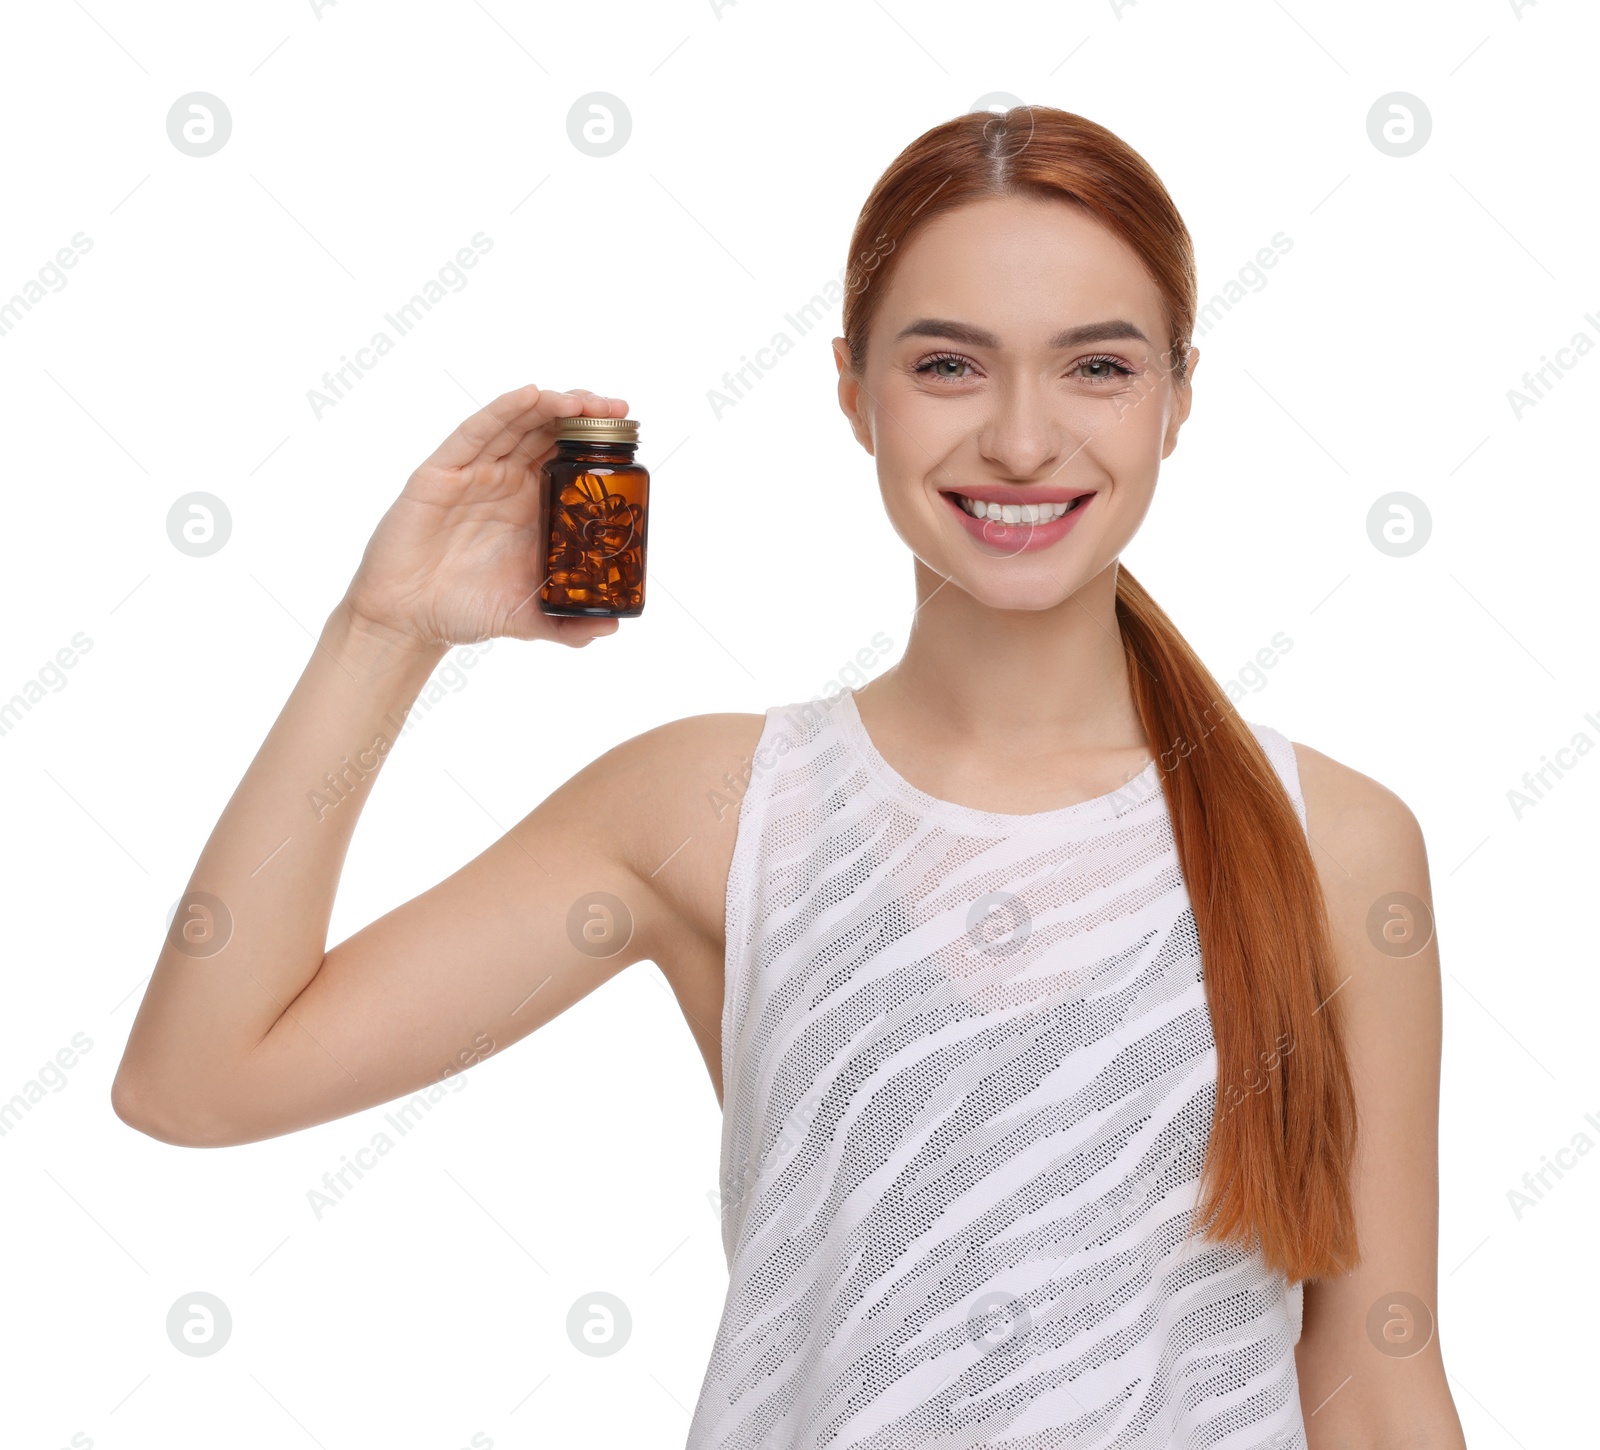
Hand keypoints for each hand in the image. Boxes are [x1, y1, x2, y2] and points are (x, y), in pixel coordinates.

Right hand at [340, 384, 630, 650]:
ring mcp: (475, 474)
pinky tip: (529, 395)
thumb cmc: (464, 610)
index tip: (628, 428)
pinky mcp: (441, 473)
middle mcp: (507, 482)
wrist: (409, 619)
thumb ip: (569, 627)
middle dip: (582, 413)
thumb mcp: (528, 618)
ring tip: (581, 400)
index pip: (568, 459)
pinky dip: (502, 411)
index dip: (596, 440)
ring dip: (549, 405)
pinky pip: (475, 434)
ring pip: (516, 425)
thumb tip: (611, 630)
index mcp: (532, 506)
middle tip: (615, 407)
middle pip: (548, 431)